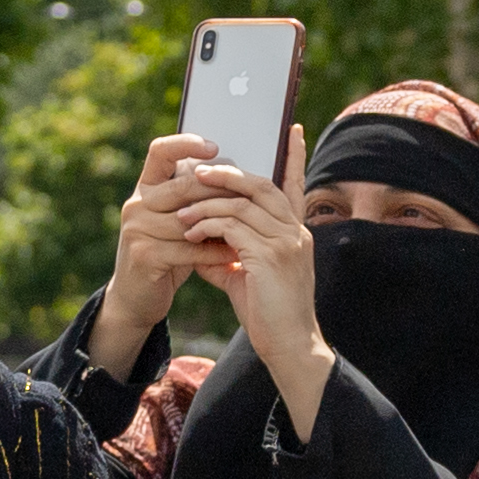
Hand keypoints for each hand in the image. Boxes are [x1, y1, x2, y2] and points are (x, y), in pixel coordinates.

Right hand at [98, 132, 231, 358]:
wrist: (138, 297)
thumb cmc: (169, 252)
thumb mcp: (179, 220)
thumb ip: (196, 197)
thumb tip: (236, 170)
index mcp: (146, 187)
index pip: (160, 151)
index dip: (185, 144)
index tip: (214, 146)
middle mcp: (137, 203)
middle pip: (184, 185)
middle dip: (220, 192)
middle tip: (251, 198)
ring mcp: (137, 228)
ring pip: (190, 218)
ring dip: (223, 224)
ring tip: (251, 228)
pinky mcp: (144, 255)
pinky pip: (189, 248)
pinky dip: (215, 252)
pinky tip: (235, 255)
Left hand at [187, 125, 320, 385]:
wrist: (289, 347)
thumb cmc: (269, 315)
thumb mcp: (245, 276)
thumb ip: (226, 253)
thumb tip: (199, 241)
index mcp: (295, 232)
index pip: (295, 185)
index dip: (294, 157)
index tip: (290, 131)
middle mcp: (295, 231)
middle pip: (262, 184)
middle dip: (227, 174)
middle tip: (198, 172)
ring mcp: (286, 242)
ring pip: (241, 203)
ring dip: (207, 204)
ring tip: (183, 211)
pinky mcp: (270, 256)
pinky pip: (232, 227)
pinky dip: (207, 225)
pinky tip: (191, 231)